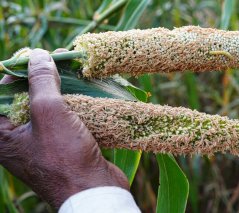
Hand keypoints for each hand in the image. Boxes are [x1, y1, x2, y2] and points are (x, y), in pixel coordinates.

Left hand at [0, 49, 128, 208]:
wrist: (94, 191)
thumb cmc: (65, 156)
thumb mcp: (49, 113)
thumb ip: (41, 82)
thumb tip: (37, 55)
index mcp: (2, 135)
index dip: (12, 72)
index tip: (31, 57)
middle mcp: (17, 139)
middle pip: (21, 99)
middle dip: (38, 78)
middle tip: (53, 61)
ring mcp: (40, 143)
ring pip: (44, 107)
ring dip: (58, 90)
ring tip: (70, 72)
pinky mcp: (61, 145)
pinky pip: (61, 118)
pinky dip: (70, 104)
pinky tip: (82, 93)